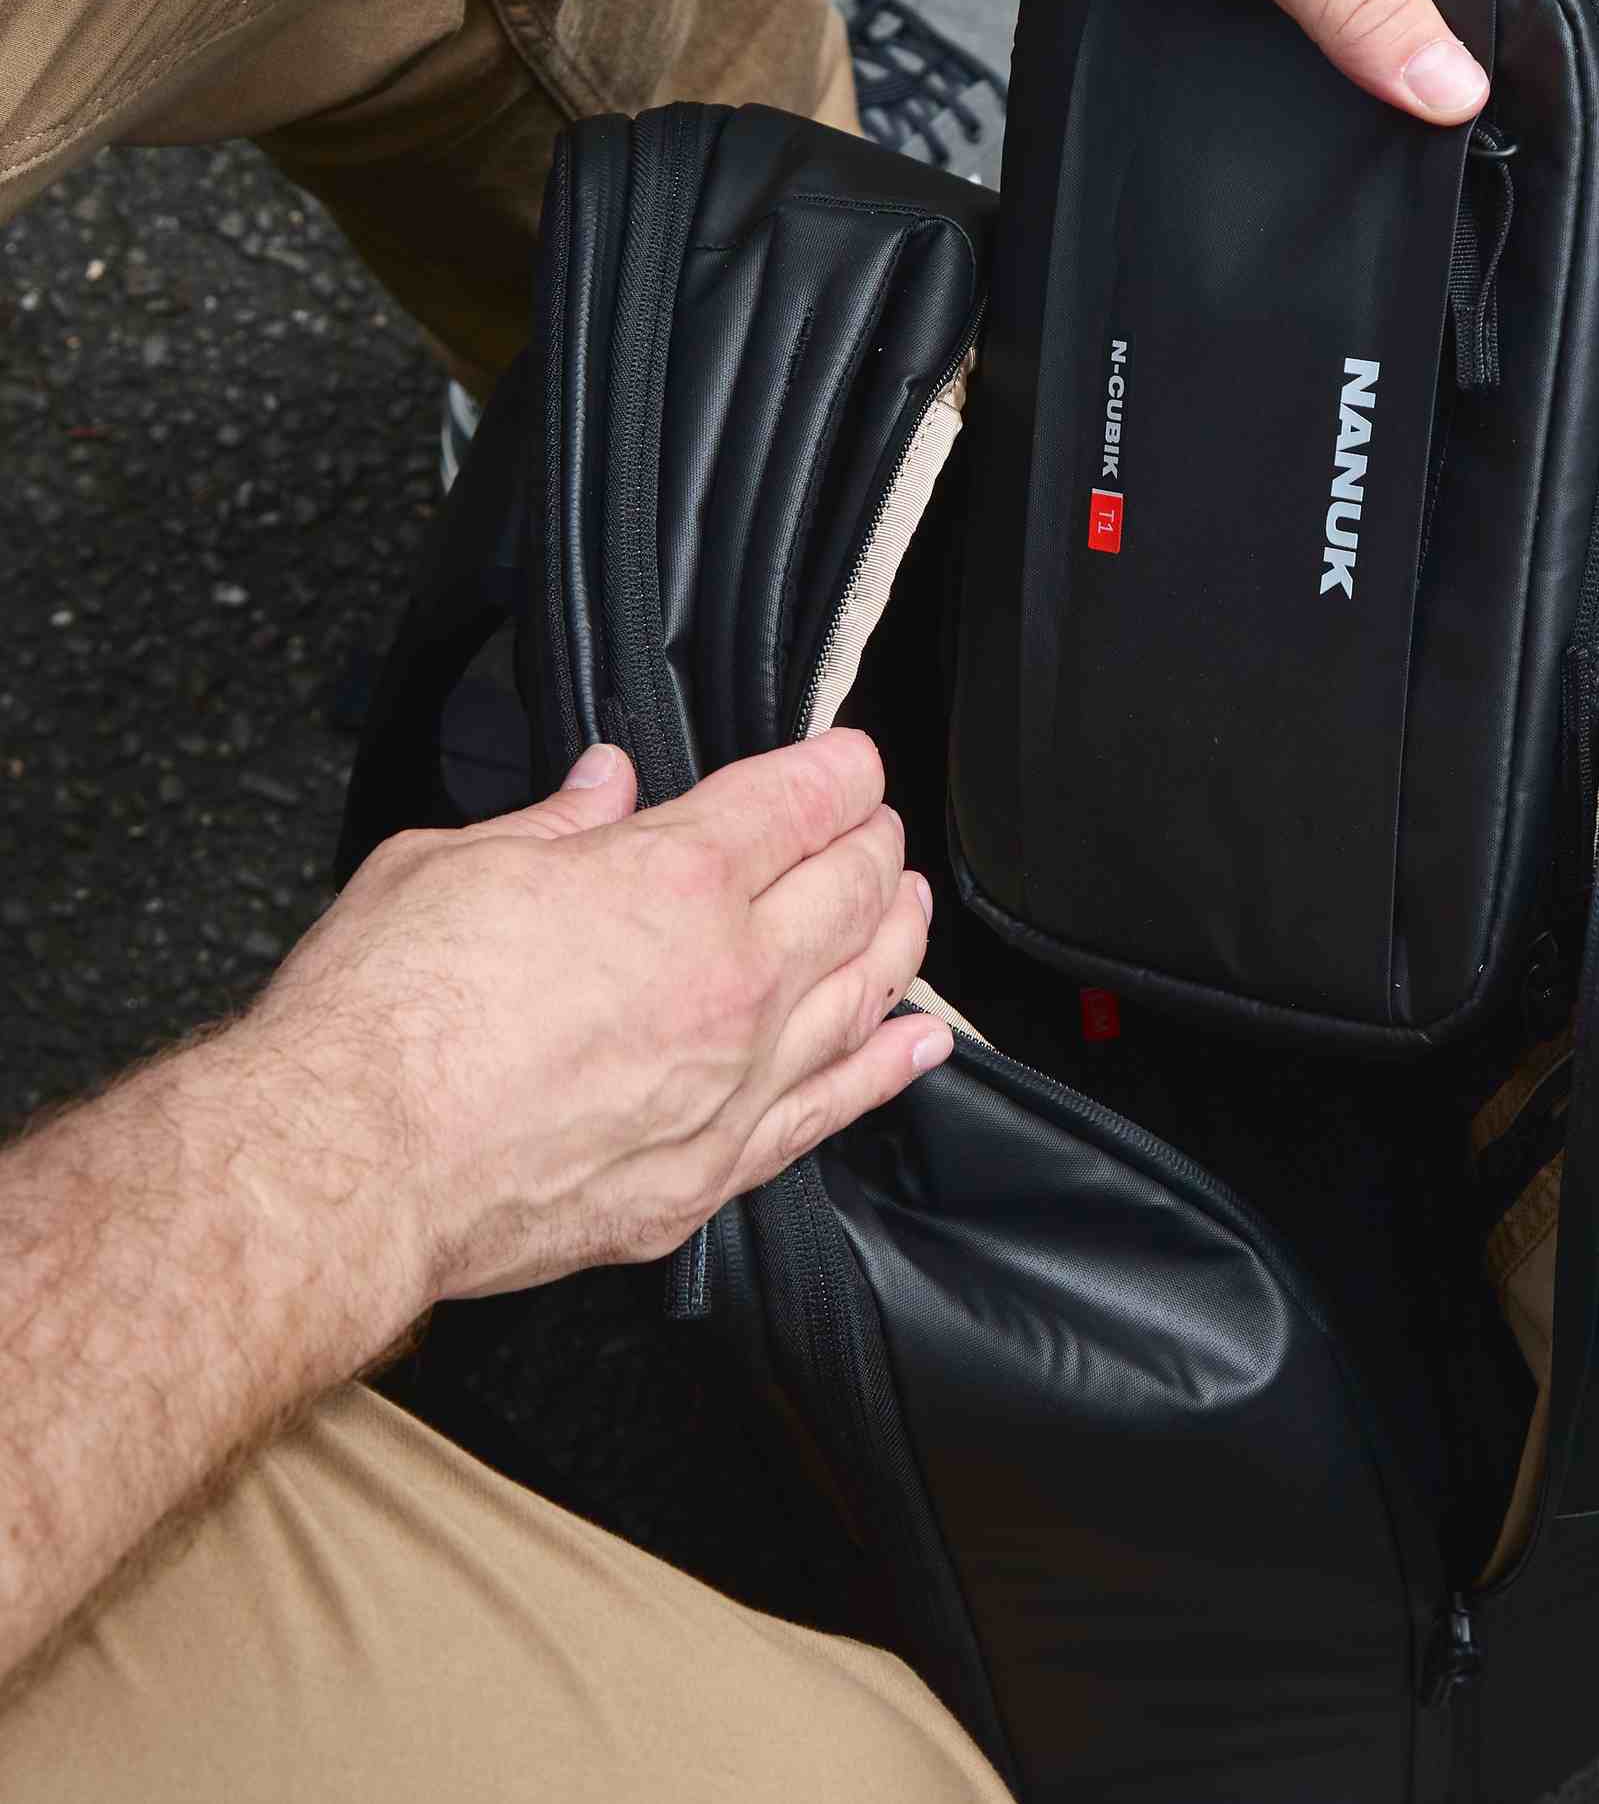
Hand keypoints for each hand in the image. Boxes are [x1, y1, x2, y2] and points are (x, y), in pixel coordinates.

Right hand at [249, 732, 945, 1304]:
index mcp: (678, 881)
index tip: (850, 759)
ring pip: (862, 993)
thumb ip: (554, 823)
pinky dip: (886, 1069)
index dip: (841, 766)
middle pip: (852, 890)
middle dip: (875, 842)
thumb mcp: (451, 863)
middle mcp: (732, 979)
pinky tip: (916, 1043)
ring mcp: (732, 1083)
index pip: (804, 799)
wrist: (348, 1170)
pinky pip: (830, 1111)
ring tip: (908, 906)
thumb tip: (604, 785)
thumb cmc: (381, 1019)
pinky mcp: (708, 1173)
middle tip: (876, 825)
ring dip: (897, 937)